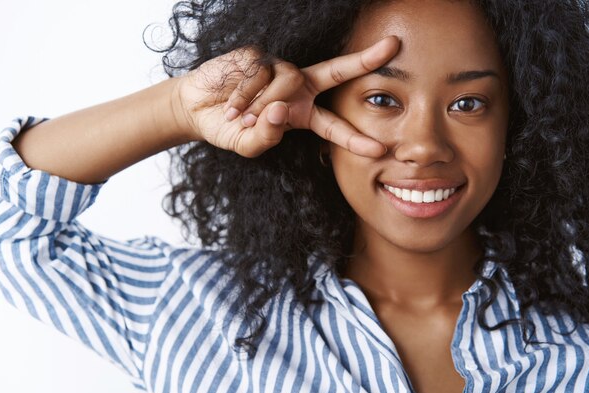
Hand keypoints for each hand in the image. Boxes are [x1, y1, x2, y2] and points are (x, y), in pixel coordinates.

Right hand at [174, 36, 399, 157]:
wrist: (196, 107)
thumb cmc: (228, 128)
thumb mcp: (248, 145)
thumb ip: (265, 137)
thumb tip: (278, 110)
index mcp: (302, 113)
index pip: (333, 125)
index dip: (355, 138)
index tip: (379, 149)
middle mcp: (297, 87)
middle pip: (336, 71)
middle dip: (364, 60)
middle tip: (392, 47)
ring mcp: (279, 69)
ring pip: (288, 80)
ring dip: (265, 104)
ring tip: (242, 118)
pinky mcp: (259, 55)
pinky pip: (261, 73)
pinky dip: (245, 94)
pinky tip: (232, 104)